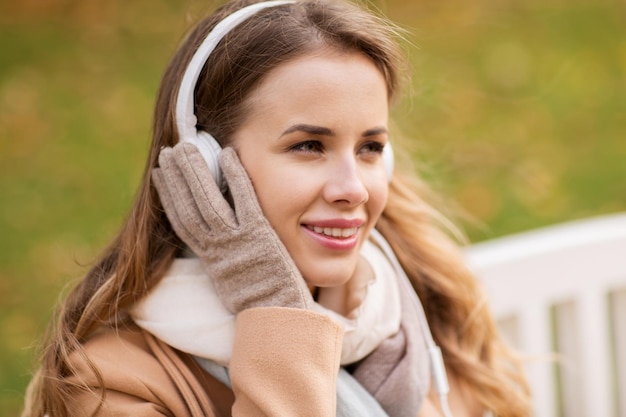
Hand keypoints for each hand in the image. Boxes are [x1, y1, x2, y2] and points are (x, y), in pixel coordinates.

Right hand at [151, 143, 312, 312]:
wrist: (279, 317)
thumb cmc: (261, 303)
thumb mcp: (232, 284)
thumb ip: (225, 263)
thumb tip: (219, 253)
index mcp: (210, 259)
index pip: (182, 222)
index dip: (169, 196)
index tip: (160, 175)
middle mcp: (217, 248)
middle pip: (189, 206)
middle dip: (177, 177)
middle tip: (170, 150)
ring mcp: (237, 241)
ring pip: (208, 201)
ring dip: (195, 172)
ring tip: (187, 146)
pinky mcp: (260, 235)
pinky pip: (244, 200)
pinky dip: (234, 177)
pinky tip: (228, 154)